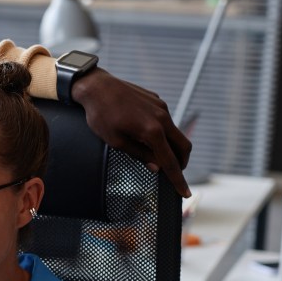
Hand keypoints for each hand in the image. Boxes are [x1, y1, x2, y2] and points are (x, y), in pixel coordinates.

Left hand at [72, 68, 193, 197]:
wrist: (97, 87)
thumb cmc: (101, 115)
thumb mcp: (116, 142)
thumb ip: (139, 154)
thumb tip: (156, 167)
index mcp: (152, 131)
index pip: (170, 161)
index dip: (178, 179)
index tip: (184, 193)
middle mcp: (162, 118)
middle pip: (183, 146)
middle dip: (182, 163)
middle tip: (174, 174)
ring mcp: (161, 107)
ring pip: (175, 132)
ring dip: (171, 147)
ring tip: (158, 156)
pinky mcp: (157, 101)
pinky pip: (165, 120)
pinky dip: (163, 133)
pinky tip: (148, 135)